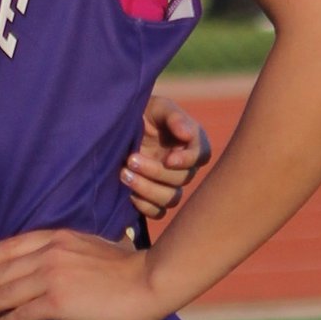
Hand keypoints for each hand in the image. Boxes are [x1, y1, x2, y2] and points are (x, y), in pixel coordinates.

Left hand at [0, 227, 162, 319]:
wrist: (152, 280)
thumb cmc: (130, 267)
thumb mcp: (93, 246)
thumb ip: (68, 251)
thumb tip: (55, 261)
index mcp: (55, 237)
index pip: (6, 249)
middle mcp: (48, 253)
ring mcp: (52, 276)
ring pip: (3, 293)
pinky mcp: (59, 301)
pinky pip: (21, 313)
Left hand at [121, 97, 210, 229]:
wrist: (119, 126)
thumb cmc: (145, 112)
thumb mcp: (158, 107)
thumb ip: (174, 117)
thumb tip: (187, 134)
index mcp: (192, 143)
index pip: (201, 156)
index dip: (187, 160)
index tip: (169, 159)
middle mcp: (184, 166)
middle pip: (182, 179)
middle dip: (155, 171)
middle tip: (131, 159)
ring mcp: (169, 184)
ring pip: (171, 198)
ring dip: (147, 189)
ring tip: (124, 174)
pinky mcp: (153, 198)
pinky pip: (157, 212)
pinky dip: (144, 206)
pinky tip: (128, 193)